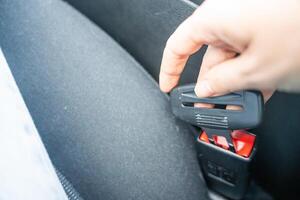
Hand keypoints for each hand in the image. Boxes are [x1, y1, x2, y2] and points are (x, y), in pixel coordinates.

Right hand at [159, 0, 299, 101]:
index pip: (177, 47)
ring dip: (237, 79)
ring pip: (230, 54)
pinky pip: (246, 46)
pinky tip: (261, 82)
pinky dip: (250, 66)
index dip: (170, 70)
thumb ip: (222, 83)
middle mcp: (226, 13)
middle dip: (215, 84)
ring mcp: (244, 15)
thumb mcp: (256, 70)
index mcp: (214, 19)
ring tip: (251, 97)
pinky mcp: (260, 18)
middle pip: (208, 56)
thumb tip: (206, 89)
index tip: (169, 87)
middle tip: (220, 107)